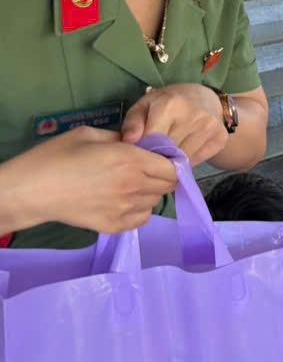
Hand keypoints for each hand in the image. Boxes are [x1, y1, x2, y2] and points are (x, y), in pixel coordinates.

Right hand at [0, 126, 176, 235]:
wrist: (31, 190)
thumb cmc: (56, 157)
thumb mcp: (89, 135)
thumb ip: (120, 138)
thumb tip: (137, 144)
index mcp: (131, 159)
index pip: (172, 167)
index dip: (168, 162)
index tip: (158, 160)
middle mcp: (135, 185)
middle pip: (167, 185)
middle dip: (161, 177)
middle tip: (144, 172)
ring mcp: (126, 208)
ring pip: (155, 202)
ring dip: (149, 193)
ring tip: (127, 187)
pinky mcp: (116, 226)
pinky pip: (142, 218)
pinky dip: (138, 210)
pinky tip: (121, 202)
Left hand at [121, 84, 227, 166]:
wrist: (205, 98)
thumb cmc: (169, 102)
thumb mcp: (145, 105)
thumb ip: (132, 122)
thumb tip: (128, 141)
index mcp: (169, 105)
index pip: (152, 140)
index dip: (144, 149)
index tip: (141, 150)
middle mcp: (193, 116)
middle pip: (168, 151)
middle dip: (159, 156)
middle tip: (155, 152)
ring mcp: (209, 128)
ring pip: (183, 159)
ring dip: (173, 160)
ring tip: (169, 152)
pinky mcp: (220, 138)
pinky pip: (197, 161)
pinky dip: (188, 161)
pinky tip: (184, 151)